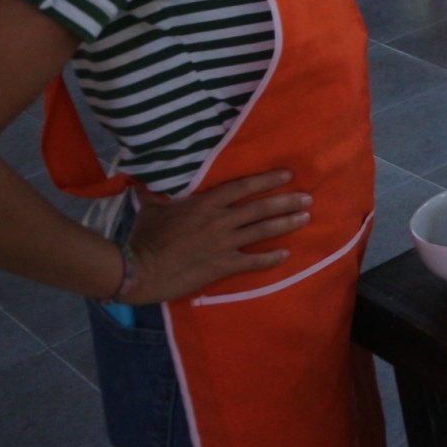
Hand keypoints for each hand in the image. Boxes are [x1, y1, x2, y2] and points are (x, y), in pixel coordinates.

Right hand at [122, 169, 312, 303]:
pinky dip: (271, 258)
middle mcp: (219, 220)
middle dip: (287, 202)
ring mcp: (223, 243)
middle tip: (308, 198)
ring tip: (305, 218)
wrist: (138, 270)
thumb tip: (144, 177)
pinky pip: (252, 261)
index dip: (267, 180)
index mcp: (205, 203)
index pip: (243, 187)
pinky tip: (286, 254)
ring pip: (262, 230)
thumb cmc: (143, 237)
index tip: (288, 176)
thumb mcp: (151, 208)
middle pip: (260, 208)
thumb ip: (156, 192)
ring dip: (286, 224)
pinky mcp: (222, 266)